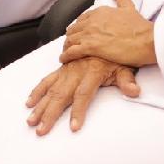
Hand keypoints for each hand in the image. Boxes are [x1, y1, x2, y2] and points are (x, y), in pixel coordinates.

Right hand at [25, 57, 139, 134]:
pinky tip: (30, 102)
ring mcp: (67, 70)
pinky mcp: (62, 69)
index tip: (74, 127)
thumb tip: (134, 91)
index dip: (78, 111)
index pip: (83, 94)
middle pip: (61, 95)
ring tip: (31, 120)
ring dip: (40, 105)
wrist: (106, 34)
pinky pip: (47, 79)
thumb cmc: (116, 55)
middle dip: (50, 113)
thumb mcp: (125, 66)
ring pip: (51, 89)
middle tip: (41, 129)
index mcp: (92, 72)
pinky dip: (37, 91)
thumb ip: (127, 79)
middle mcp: (76, 71)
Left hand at [59, 0, 155, 67]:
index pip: (82, 18)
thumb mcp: (128, 6)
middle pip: (73, 29)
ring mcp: (90, 33)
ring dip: (66, 47)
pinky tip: (64, 59)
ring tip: (65, 53)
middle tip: (70, 45)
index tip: (79, 33)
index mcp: (100, 11)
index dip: (79, 27)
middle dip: (70, 37)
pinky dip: (66, 55)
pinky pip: (72, 51)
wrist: (147, 40)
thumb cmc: (140, 27)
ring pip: (70, 39)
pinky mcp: (91, 47)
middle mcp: (92, 20)